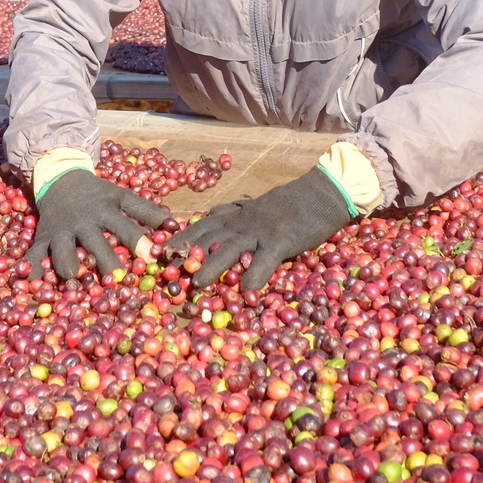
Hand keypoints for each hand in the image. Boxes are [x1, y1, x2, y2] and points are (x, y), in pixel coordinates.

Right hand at [26, 169, 168, 280]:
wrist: (60, 177)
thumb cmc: (97, 194)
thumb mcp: (121, 196)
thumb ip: (146, 211)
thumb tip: (174, 225)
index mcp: (106, 211)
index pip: (125, 227)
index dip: (138, 242)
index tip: (150, 258)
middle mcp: (84, 222)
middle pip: (95, 243)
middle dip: (104, 261)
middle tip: (114, 280)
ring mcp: (61, 230)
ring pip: (62, 251)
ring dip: (68, 266)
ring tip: (74, 280)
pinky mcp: (42, 238)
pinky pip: (33, 256)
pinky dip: (31, 270)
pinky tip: (32, 284)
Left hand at [167, 168, 352, 290]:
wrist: (321, 193)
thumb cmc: (290, 203)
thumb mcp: (256, 205)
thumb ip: (235, 211)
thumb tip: (213, 213)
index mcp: (236, 215)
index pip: (203, 225)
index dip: (182, 238)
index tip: (162, 250)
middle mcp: (243, 222)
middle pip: (209, 236)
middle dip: (186, 252)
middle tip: (166, 267)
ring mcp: (261, 231)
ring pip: (230, 248)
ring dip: (211, 265)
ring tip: (196, 283)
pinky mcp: (282, 240)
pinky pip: (266, 259)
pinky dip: (255, 274)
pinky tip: (246, 290)